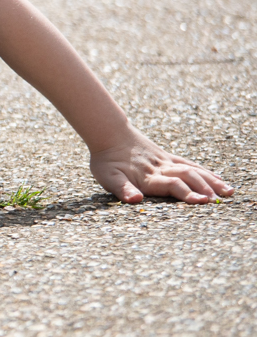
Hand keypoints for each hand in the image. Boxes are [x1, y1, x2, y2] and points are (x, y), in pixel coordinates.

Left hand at [90, 127, 234, 203]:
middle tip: (221, 200)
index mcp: (148, 177)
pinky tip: (217, 178)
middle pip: (187, 177)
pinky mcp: (168, 157)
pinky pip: (190, 164)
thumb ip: (122, 189)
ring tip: (229, 192)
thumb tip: (135, 200)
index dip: (187, 194)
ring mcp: (166, 162)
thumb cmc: (106, 160)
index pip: (172, 185)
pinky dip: (205, 171)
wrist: (108, 133)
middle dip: (204, 189)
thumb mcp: (108, 177)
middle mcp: (161, 169)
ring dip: (211, 181)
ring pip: (193, 170)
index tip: (202, 202)